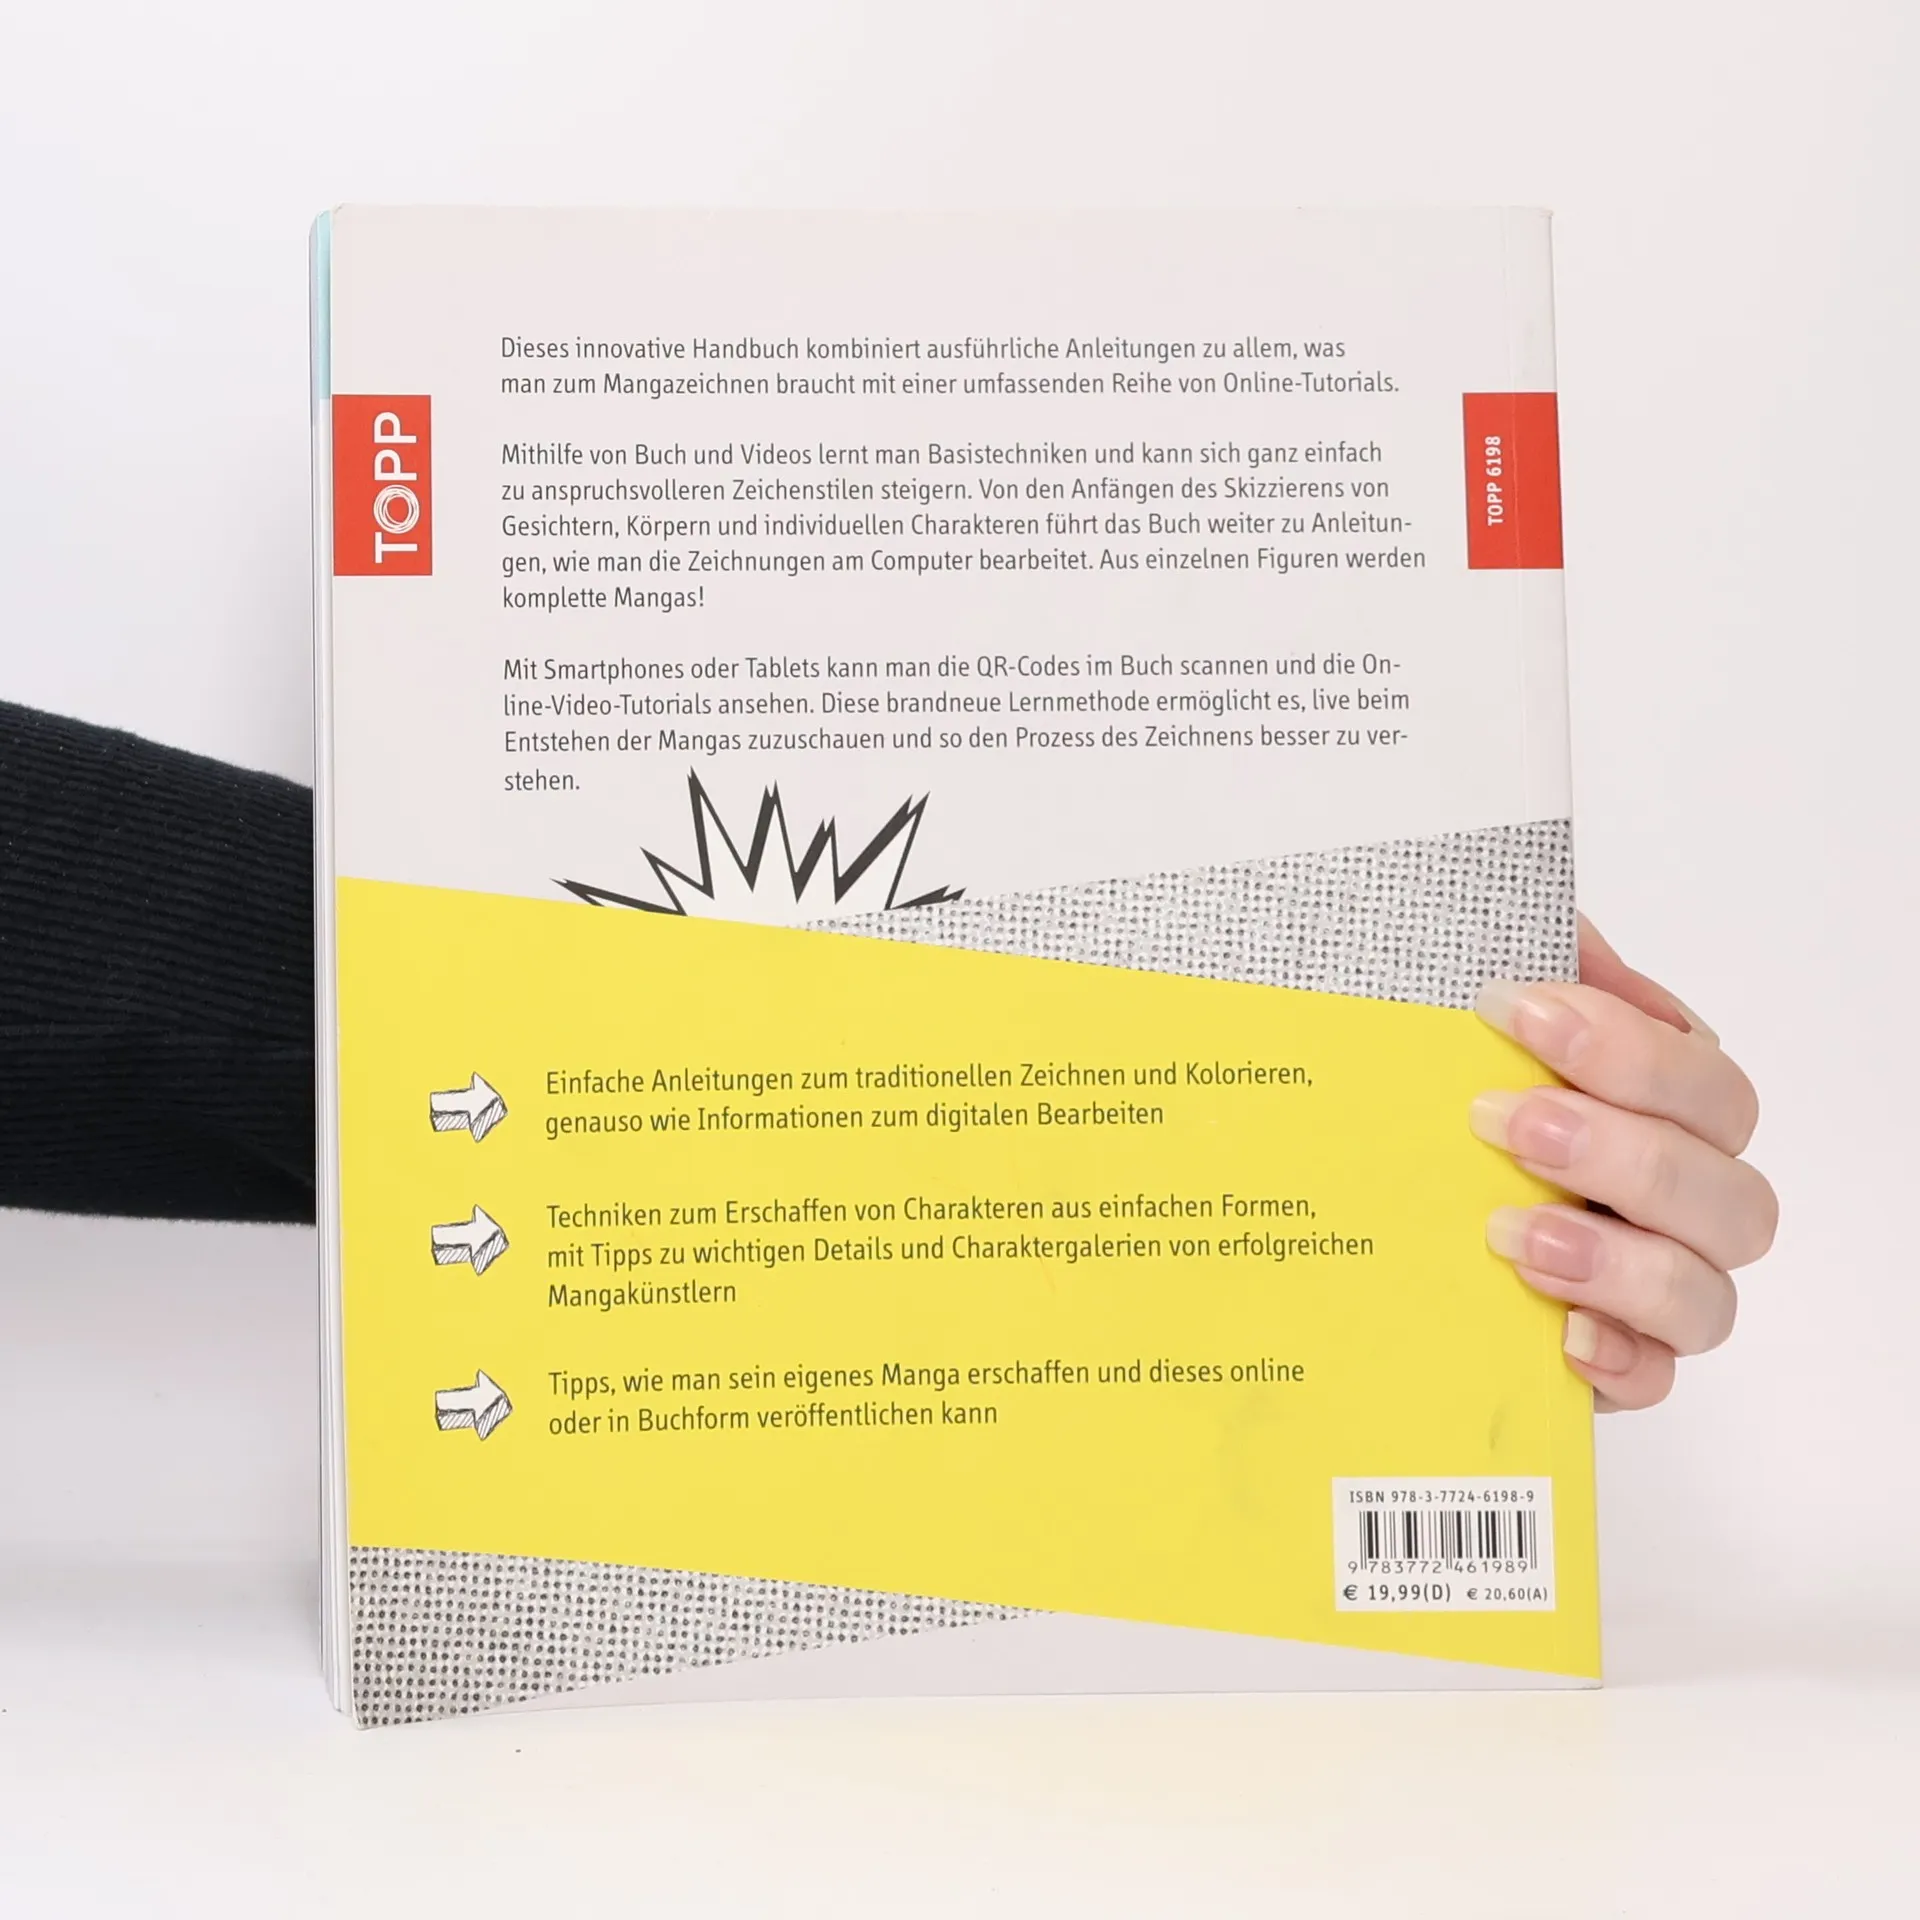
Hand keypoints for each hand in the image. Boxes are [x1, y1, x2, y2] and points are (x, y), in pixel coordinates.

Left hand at [1468, 917, 1776, 1410]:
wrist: (1372, 1233)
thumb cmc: (1442, 1112)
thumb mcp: (1456, 1028)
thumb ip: (1519, 967)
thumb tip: (1542, 926)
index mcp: (1659, 1109)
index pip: (1697, 1071)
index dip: (1624, 1043)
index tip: (1512, 1009)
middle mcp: (1679, 1200)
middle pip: (1725, 1186)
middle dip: (1622, 1149)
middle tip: (1502, 1123)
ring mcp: (1656, 1290)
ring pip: (1707, 1293)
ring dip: (1618, 1260)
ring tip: (1513, 1234)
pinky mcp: (1616, 1365)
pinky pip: (1657, 1380)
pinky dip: (1622, 1360)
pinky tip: (1563, 1337)